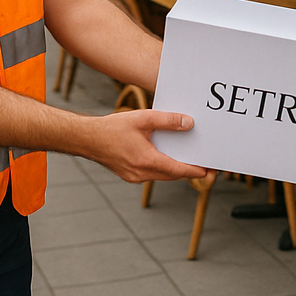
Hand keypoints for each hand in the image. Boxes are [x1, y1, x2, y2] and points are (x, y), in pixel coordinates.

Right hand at [92, 109, 207, 182]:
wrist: (86, 139)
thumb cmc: (112, 128)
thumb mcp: (143, 118)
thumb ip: (168, 120)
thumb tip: (189, 123)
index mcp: (147, 160)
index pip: (179, 170)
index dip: (196, 171)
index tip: (210, 171)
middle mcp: (141, 173)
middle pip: (173, 175)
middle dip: (190, 172)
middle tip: (206, 167)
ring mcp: (134, 177)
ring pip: (162, 175)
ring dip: (175, 169)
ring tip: (190, 161)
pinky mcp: (129, 175)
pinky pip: (152, 174)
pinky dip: (162, 167)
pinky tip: (166, 157)